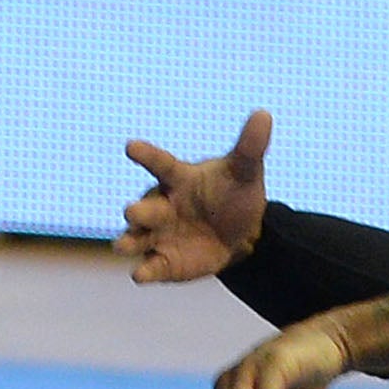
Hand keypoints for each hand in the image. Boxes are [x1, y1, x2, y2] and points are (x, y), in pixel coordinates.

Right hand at [116, 109, 271, 283]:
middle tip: (134, 211)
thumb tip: (264, 114)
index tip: (131, 146)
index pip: (160, 164)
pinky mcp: (163, 262)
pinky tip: (141, 275)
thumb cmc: (234, 194)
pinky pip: (149, 268)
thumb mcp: (246, 170)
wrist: (242, 234)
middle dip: (137, 211)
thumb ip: (250, 145)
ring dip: (128, 241)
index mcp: (178, 178)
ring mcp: (159, 235)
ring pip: (135, 238)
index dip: (145, 155)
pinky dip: (144, 272)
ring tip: (124, 245)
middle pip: (143, 207)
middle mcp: (161, 206)